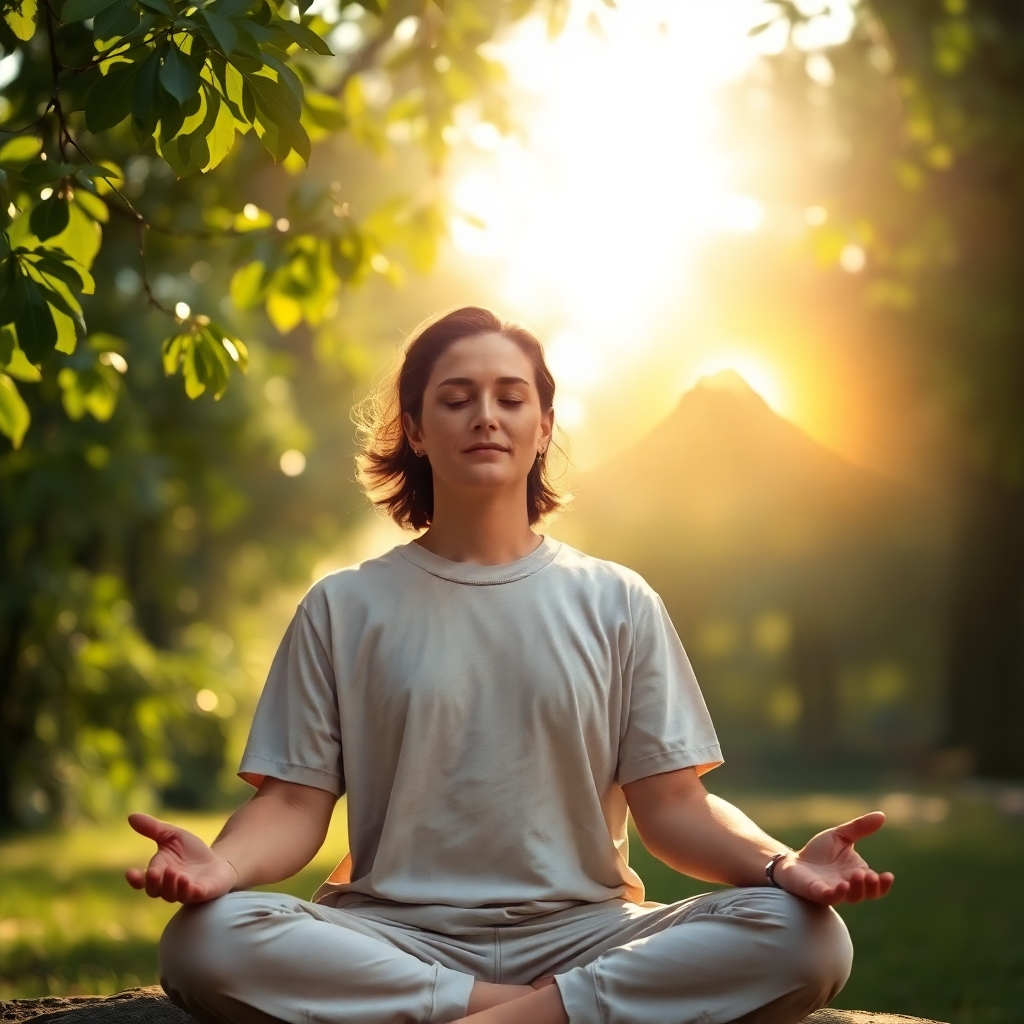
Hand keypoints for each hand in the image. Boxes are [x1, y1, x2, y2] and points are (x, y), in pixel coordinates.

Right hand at [125, 812, 237, 902]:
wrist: (218, 861)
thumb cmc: (191, 851)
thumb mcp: (173, 836)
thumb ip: (153, 828)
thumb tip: (131, 816)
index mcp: (159, 873)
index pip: (142, 882)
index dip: (135, 880)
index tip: (130, 872)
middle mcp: (168, 886)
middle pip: (154, 891)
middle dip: (152, 882)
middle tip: (153, 872)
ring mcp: (185, 891)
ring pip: (173, 895)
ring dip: (170, 885)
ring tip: (173, 872)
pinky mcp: (201, 893)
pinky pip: (192, 895)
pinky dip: (188, 890)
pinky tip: (187, 881)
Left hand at [774, 811, 894, 904]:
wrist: (794, 860)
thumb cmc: (820, 851)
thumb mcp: (841, 836)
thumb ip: (860, 828)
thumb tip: (882, 815)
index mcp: (857, 874)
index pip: (876, 886)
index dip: (884, 884)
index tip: (889, 875)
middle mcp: (849, 886)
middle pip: (866, 893)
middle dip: (871, 887)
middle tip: (871, 875)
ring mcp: (833, 891)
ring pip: (850, 897)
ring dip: (856, 889)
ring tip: (858, 875)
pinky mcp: (816, 892)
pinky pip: (828, 896)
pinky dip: (835, 893)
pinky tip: (841, 886)